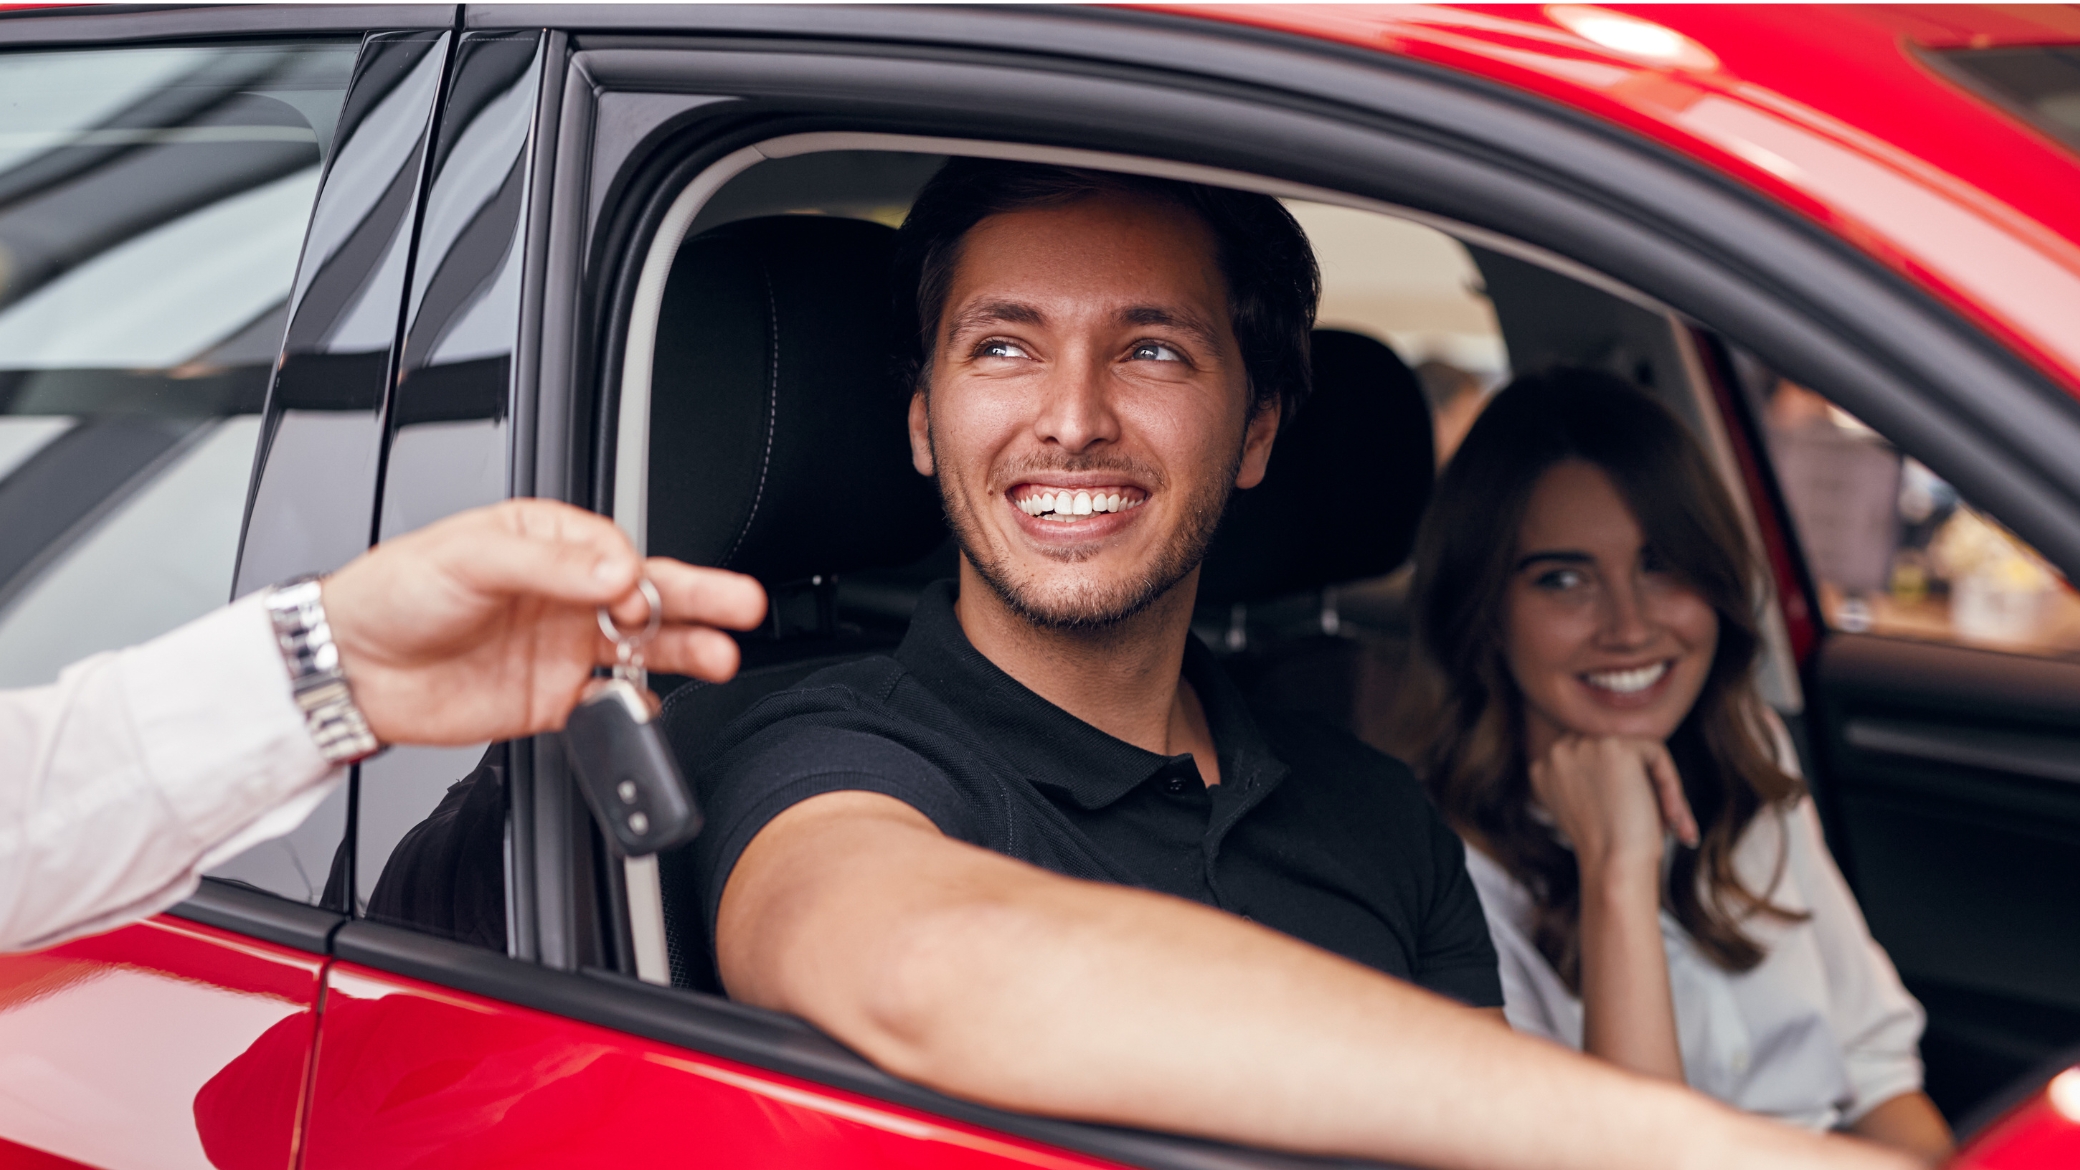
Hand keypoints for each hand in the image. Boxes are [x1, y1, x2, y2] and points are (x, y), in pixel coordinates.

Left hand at [318, 499, 765, 745]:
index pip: (615, 551)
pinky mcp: (551, 700)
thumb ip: (550, 566)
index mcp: (546, 543)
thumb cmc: (396, 592)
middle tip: (741, 604)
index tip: (630, 592)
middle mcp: (563, 594)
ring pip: (641, 648)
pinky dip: (635, 710)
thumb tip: (617, 572)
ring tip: (722, 656)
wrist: (352, 669)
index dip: (632, 572)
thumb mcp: (470, 557)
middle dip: (699, 598)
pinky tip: (652, 709)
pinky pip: (608, 704)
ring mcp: (561, 648)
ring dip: (684, 651)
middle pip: (647, 595)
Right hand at [1529, 736, 1698, 878]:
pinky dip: (1671, 785)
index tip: (1638, 818)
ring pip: (1638, 752)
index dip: (1619, 787)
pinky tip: (1673, 817)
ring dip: (1660, 787)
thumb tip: (1626, 772)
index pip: (1591, 759)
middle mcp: (1557, 753)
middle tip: (1665, 821)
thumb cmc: (1605, 851)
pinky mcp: (1614, 746)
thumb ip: (1591, 783)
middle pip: (1614, 752)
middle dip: (1643, 783)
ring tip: (1673, 823)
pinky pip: (1657, 755)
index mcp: (1543, 770)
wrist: (1612, 866)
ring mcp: (1584, 746)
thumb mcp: (1585, 811)